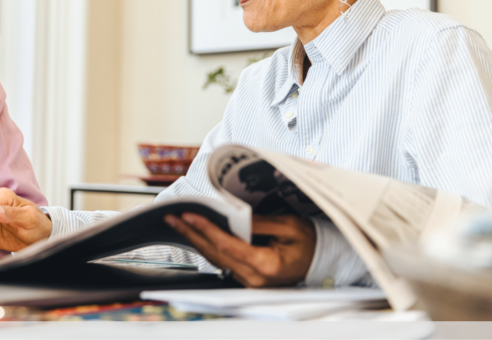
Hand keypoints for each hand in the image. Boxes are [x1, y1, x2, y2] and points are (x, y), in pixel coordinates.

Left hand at [165, 213, 315, 286]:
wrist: (323, 261)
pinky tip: (196, 233)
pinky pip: (223, 261)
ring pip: (216, 259)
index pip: (228, 245)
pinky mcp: (247, 278)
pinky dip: (207, 246)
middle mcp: (255, 278)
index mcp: (267, 265)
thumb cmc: (310, 242)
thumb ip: (259, 223)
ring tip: (177, 223)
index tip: (189, 215)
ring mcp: (250, 281)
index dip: (206, 229)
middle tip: (172, 218)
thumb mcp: (289, 226)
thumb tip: (233, 215)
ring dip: (195, 240)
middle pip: (215, 254)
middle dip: (191, 234)